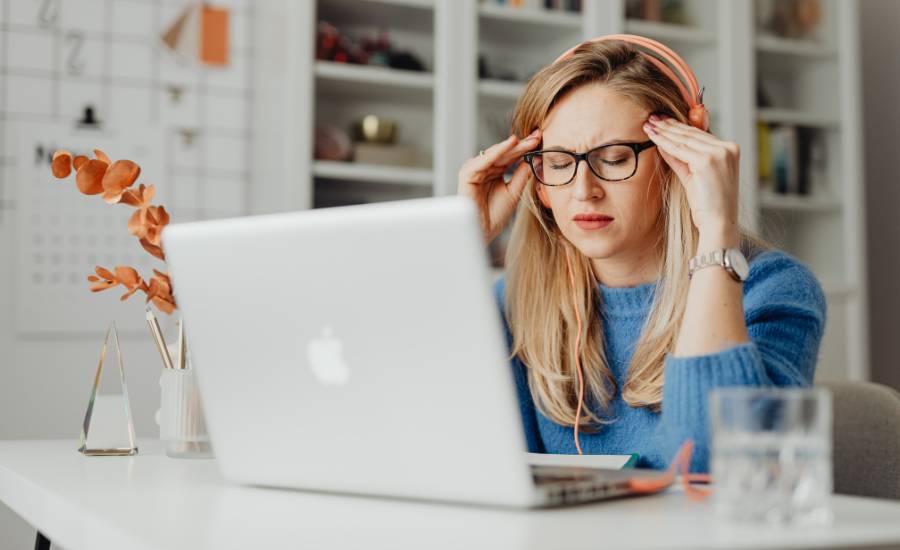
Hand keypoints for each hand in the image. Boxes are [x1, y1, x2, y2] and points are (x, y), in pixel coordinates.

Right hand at [457, 129, 540, 242]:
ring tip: (527, 140)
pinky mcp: (467, 175)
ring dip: (511, 147)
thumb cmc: (495, 215)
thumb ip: (522, 175)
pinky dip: (497, 152)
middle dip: (521, 144)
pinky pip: (483, 160)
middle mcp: (483, 168)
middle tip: (537, 135)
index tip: (540, 139)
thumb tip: (535, 158)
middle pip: (504, 152)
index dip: (525, 147)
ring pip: (495, 154)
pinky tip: (510, 144)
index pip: (510, 156)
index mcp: (493, 171)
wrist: (483, 232)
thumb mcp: (514, 191)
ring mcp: (474, 170)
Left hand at [643, 114, 739, 237]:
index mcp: (730, 150)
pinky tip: (653, 136)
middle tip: (652, 117)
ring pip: (684, 138)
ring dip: (664, 130)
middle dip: (669, 125)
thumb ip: (682, 159)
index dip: (679, 126)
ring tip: (649, 124)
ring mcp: (719, 153)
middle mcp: (727, 148)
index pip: (700, 134)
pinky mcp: (707, 160)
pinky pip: (680, 148)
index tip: (663, 120)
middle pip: (692, 133)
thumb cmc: (708, 206)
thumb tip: (664, 145)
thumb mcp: (694, 177)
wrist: (718, 224)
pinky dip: (664, 141)